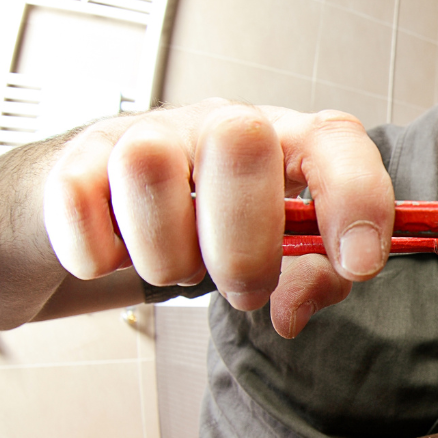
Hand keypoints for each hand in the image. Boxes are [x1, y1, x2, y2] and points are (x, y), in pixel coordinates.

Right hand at [41, 99, 393, 337]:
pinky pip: (79, 204)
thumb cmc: (217, 227)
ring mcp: (147, 134)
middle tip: (242, 288)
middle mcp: (221, 124)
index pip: (337, 140)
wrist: (112, 208)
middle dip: (246, 245)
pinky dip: (98, 255)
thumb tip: (290, 313)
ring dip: (167, 254)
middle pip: (241, 141)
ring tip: (177, 264)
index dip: (356, 199)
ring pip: (149, 167)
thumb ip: (314, 280)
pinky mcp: (77, 160)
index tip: (359, 264)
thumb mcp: (285, 255)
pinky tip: (116, 255)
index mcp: (288, 141)